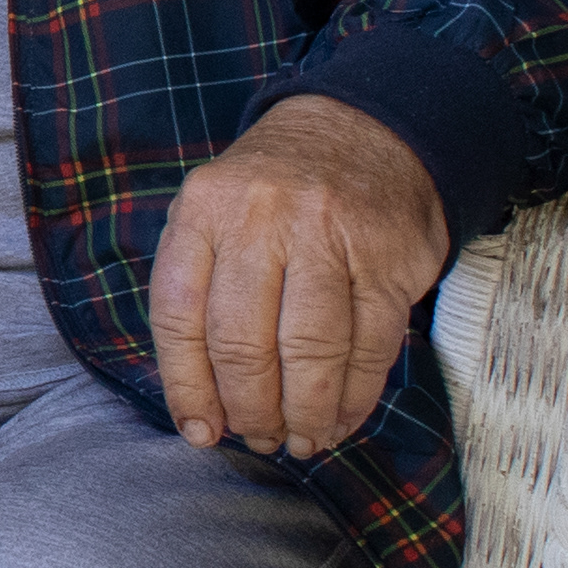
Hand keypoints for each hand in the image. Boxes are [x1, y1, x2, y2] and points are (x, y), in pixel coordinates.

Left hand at [148, 95, 451, 461]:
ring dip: (304, 414)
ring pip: (308, 352)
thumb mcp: (215, 214)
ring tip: (301, 438)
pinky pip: (370, 347)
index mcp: (204, 208)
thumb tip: (199, 411)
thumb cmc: (275, 194)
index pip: (179, 315)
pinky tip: (341, 418)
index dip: (187, 388)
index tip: (201, 431)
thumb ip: (198, 294)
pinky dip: (355, 398)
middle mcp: (262, 216)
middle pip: (243, 342)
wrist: (363, 129)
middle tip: (259, 437)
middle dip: (250, 410)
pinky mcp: (388, 258)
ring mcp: (329, 234)